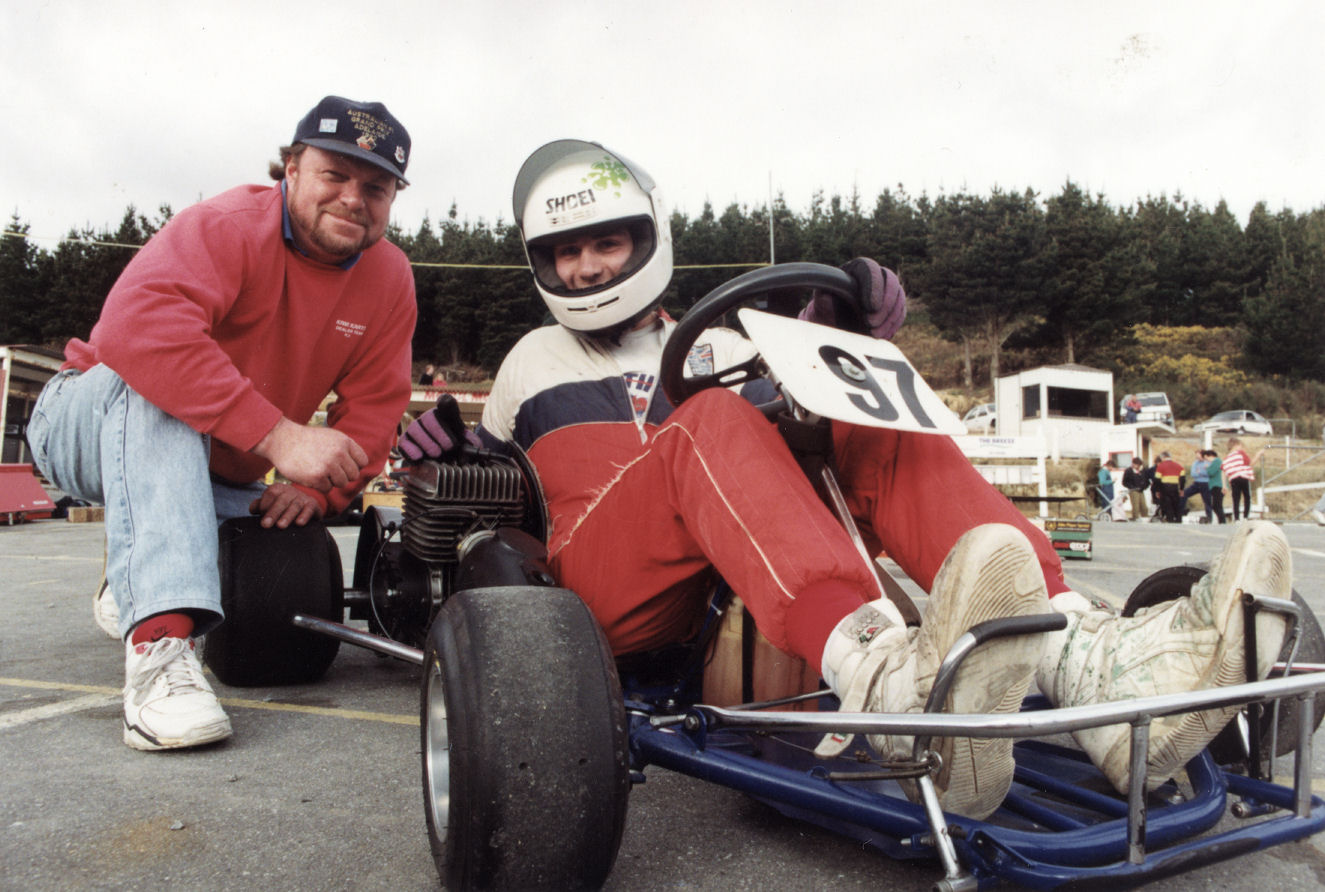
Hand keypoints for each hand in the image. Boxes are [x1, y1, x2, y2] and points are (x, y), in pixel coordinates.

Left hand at [249, 483, 322, 528]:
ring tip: (280, 526)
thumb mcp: (271, 504)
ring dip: (287, 516)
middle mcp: (290, 491)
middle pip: (281, 500)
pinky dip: (304, 516)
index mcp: (278, 489)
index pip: (270, 494)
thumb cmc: (284, 507)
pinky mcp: (313, 504)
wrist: (306, 505)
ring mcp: (302, 497)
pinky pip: (309, 509)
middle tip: (265, 525)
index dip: (264, 506)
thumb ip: (260, 506)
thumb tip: (253, 509)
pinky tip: (299, 523)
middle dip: (273, 513)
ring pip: (294, 506)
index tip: (262, 519)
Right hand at [253, 418, 367, 491]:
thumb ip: (346, 449)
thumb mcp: (331, 437)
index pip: (362, 461)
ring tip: (319, 471)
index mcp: (344, 442)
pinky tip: (311, 474)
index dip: (354, 465)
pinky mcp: (317, 477)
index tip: (344, 466)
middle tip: (329, 470)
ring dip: (331, 481)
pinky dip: (319, 485)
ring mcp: (328, 466)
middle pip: (353, 475)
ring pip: (341, 483)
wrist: (282, 440)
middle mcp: (339, 453)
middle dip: (343, 475)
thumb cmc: (306, 440)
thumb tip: (359, 465)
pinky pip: (327, 489)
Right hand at [399, 394, 480, 460]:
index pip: (445, 402)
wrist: (440, 459)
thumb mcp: (464, 443)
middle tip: (449, 446)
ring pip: (415, 429)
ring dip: (428, 443)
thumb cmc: (453, 446)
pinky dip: (412, 450)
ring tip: (437, 454)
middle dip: (440, 433)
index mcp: (445, 414)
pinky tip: (420, 456)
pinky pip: (403, 442)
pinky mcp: (405, 441)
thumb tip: (474, 444)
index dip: (445, 402)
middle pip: (429, 417)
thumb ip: (470, 441)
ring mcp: (414, 428)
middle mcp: (427, 418)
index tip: (444, 403)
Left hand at [798, 257, 905, 339]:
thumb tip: (827, 297)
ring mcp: (887, 290)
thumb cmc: (827, 308)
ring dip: (889, 317)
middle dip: (884, 304)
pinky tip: (882, 335)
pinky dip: (893, 325)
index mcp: (856, 269)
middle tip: (871, 323)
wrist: (835, 322)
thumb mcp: (822, 303)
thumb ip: (824, 299)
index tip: (870, 307)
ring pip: (898, 298)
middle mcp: (875, 275)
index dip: (873, 285)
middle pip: (890, 281)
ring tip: (873, 333)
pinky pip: (900, 313)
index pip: (869, 268)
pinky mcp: (894, 306)